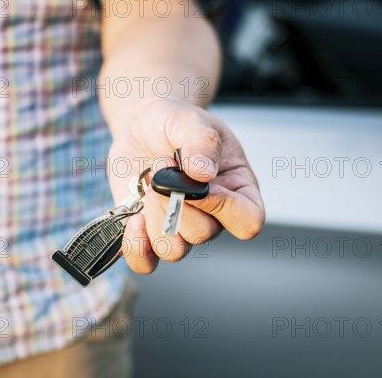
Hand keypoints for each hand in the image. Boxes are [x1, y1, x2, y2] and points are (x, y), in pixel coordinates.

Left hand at [108, 98, 264, 273]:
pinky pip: (145, 262)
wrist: (144, 126)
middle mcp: (211, 216)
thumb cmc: (176, 123)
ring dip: (155, 216)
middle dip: (176, 200)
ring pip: (174, 250)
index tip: (198, 180)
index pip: (248, 221)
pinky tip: (134, 218)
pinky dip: (136, 246)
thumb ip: (201, 141)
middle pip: (203, 234)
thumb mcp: (191, 120)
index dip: (224, 208)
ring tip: (150, 181)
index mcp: (236, 190)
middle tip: (163, 163)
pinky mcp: (149, 233)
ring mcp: (179, 227)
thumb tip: (202, 173)